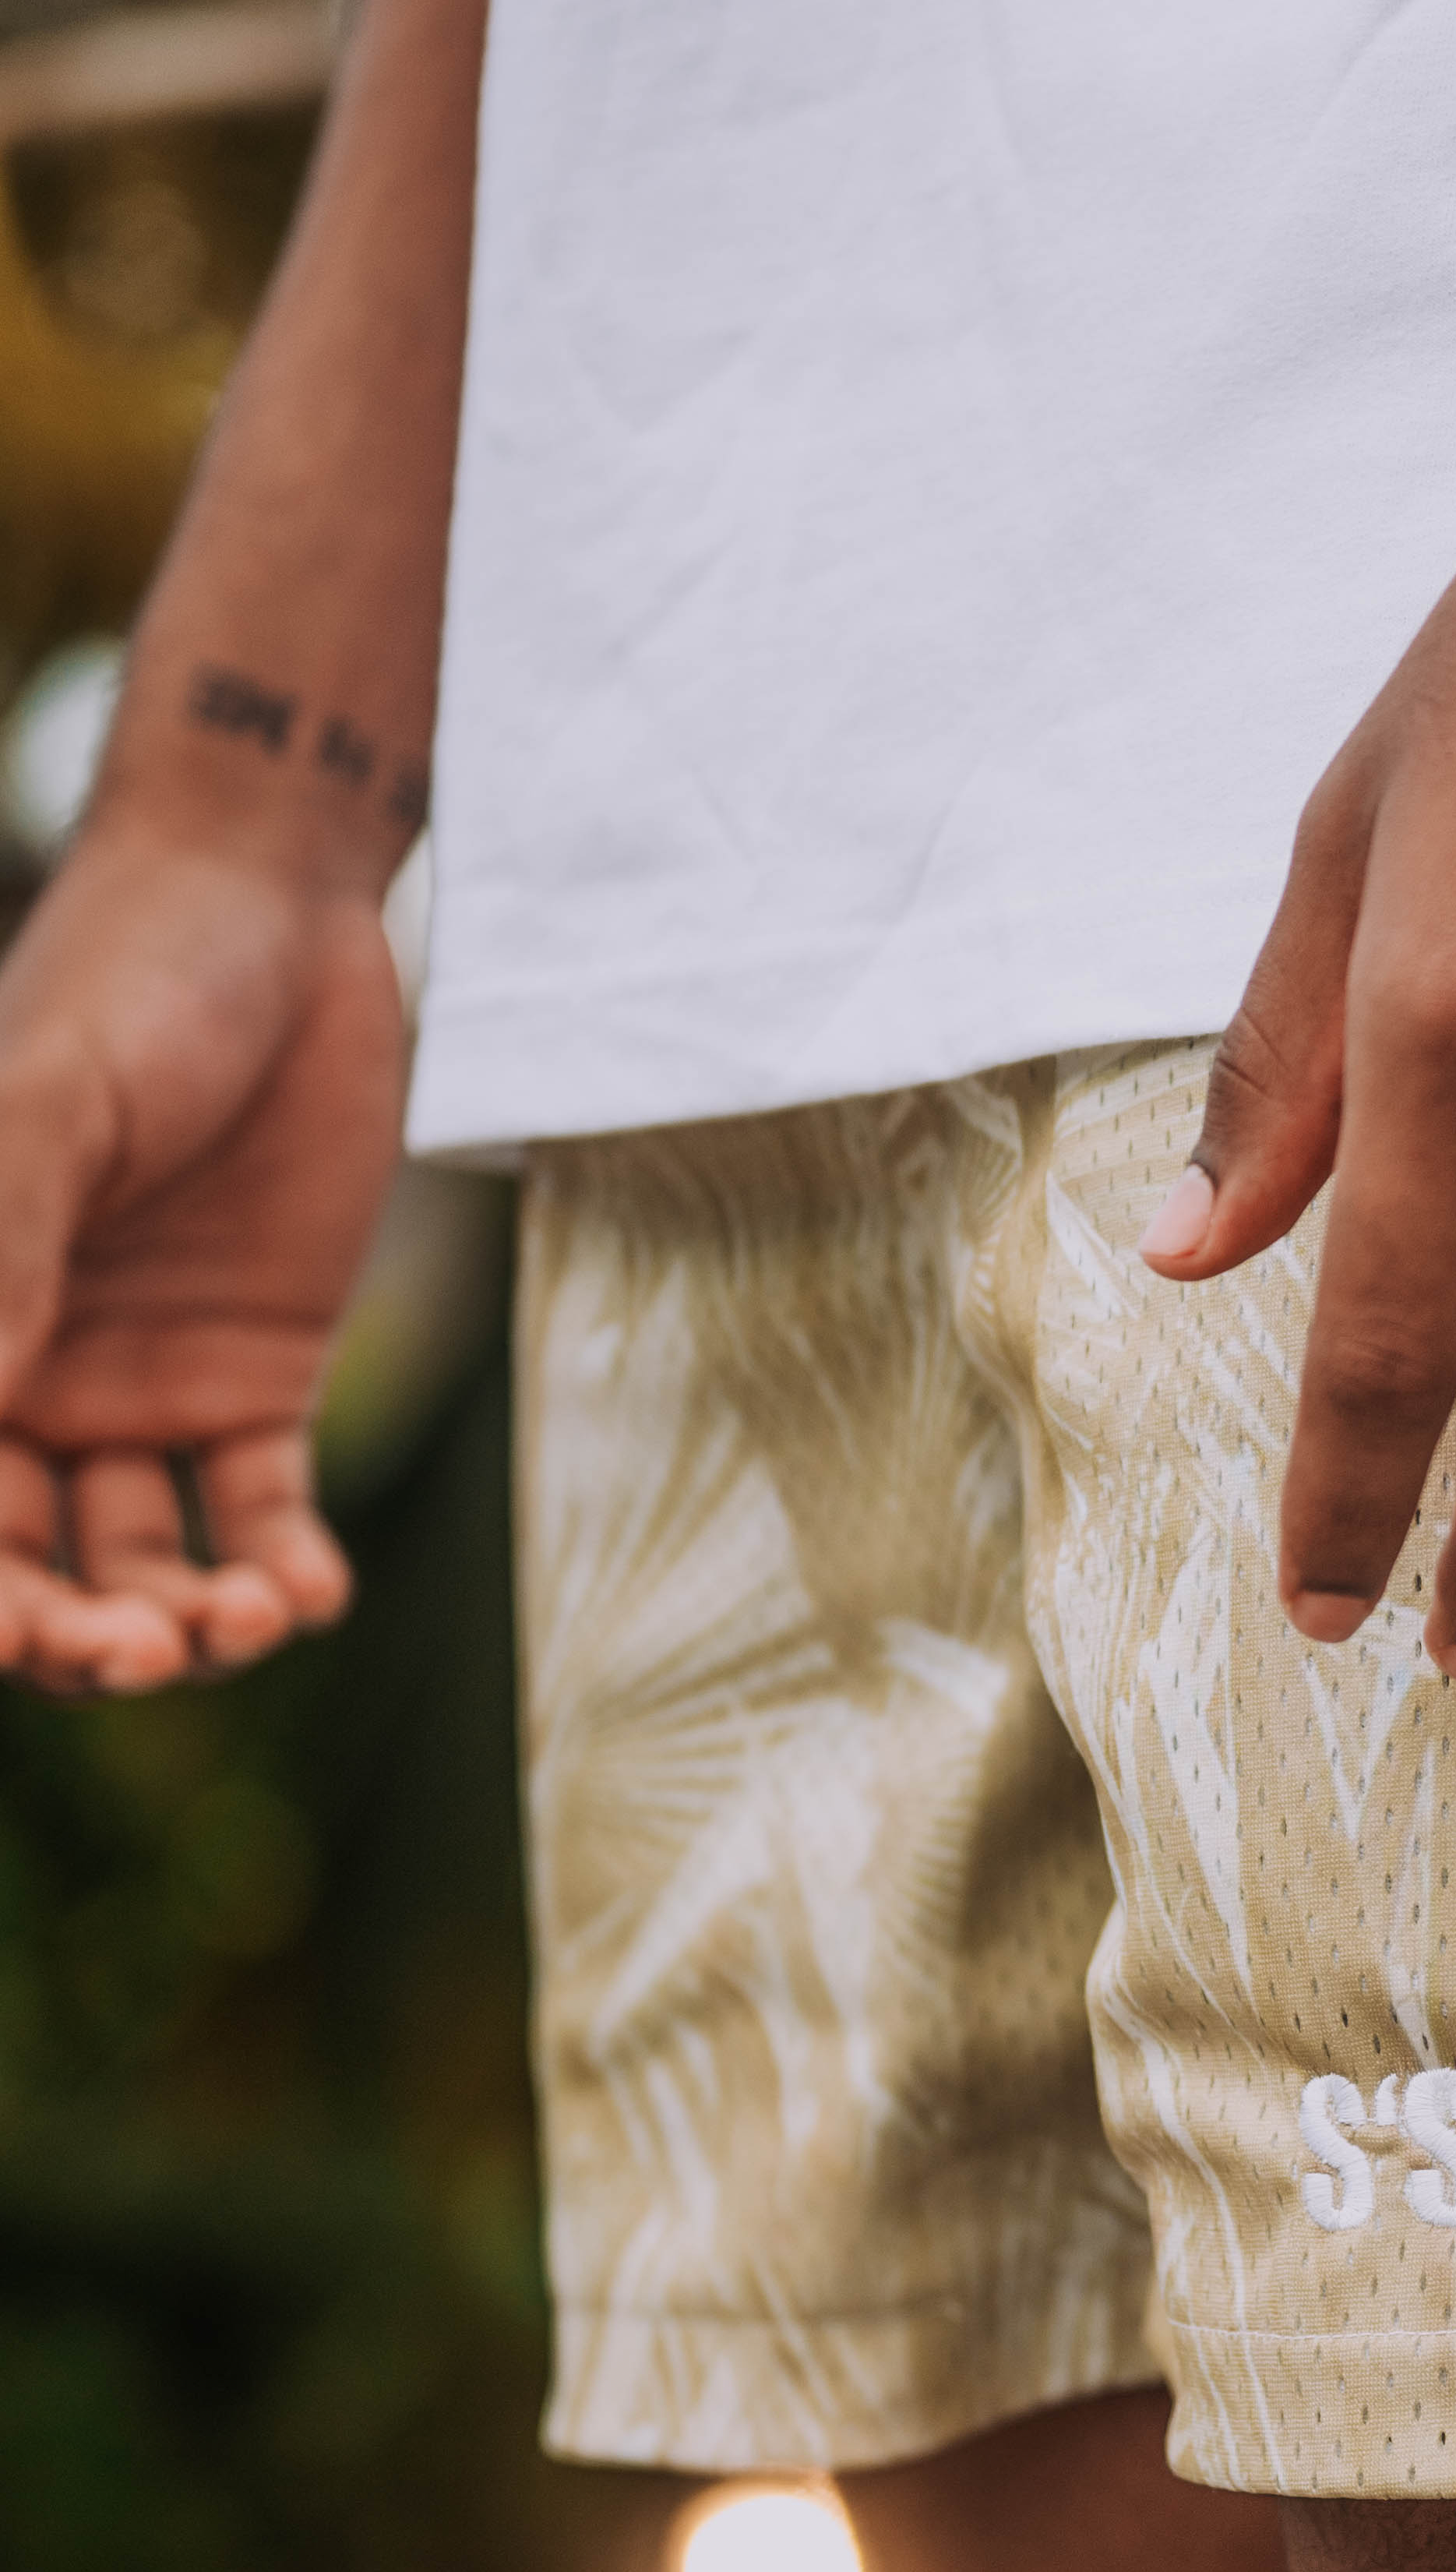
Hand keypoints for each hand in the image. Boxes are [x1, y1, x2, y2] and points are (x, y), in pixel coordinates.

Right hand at [0, 815, 408, 1693]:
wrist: (278, 917)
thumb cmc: (127, 992)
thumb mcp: (47, 1110)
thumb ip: (0, 1251)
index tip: (18, 1631)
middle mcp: (29, 1381)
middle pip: (29, 1564)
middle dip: (76, 1636)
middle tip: (147, 1654)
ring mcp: (140, 1389)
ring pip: (142, 1563)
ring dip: (186, 1621)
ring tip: (244, 1621)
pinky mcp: (259, 1380)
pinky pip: (258, 1513)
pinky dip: (283, 1572)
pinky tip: (308, 1595)